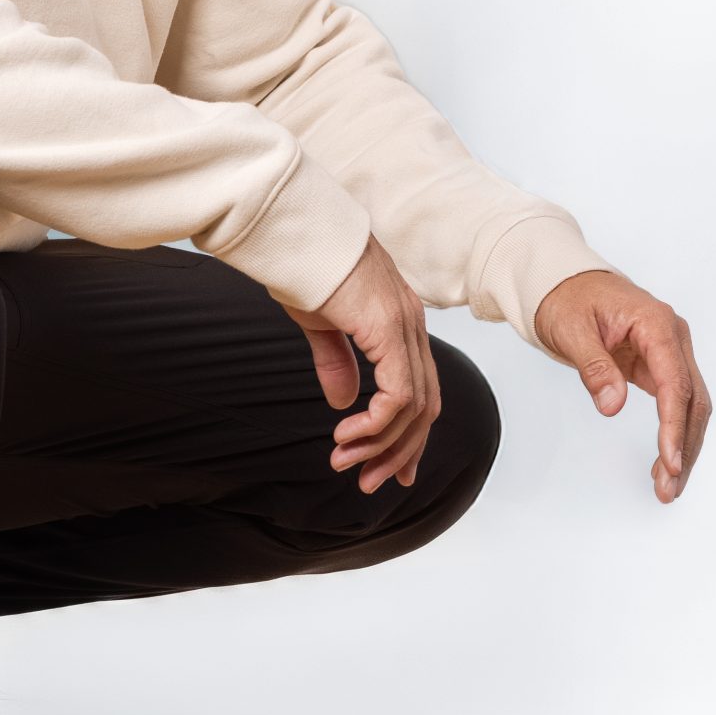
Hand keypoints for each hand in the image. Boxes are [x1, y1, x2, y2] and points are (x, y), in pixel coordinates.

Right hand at [278, 234, 440, 494]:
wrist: (290, 232)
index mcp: (399, 323)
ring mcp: (403, 327)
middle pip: (425, 406)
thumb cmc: (300, 267)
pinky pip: (398, 393)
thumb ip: (336, 361)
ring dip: (381, 444)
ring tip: (345, 461)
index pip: (418, 390)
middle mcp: (411, 326)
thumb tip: (343, 402)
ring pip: (413, 407)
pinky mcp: (387, 330)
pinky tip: (347, 433)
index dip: (406, 435)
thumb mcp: (319, 323)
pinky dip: (377, 423)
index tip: (387, 469)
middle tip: (369, 482)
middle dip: (398, 451)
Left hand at [532, 269, 711, 502]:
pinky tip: (666, 462)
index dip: (673, 425)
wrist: (566, 282)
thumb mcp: (571, 330)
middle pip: (693, 399)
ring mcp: (670, 352)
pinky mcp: (660, 365)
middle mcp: (673, 337)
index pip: (675, 382)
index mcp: (656, 324)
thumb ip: (594, 368)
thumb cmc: (568, 298)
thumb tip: (612, 406)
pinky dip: (673, 433)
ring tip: (667, 487)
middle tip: (668, 487)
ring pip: (691, 405)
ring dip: (684, 445)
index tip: (670, 460)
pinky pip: (675, 403)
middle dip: (684, 446)